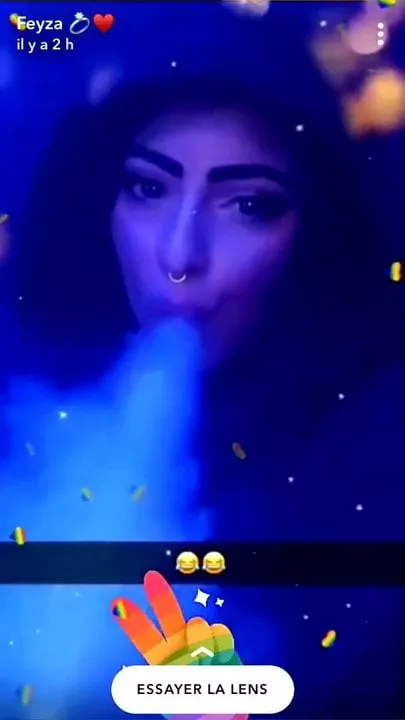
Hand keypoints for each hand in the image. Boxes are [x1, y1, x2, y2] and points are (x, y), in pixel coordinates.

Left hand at [111, 570, 247, 719]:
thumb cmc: (195, 712)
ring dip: (202, 642)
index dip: (132, 621)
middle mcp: (180, 648)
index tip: (118, 605)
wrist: (224, 715)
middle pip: (168, 616)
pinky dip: (222, 644)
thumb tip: (194, 651)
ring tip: (206, 664)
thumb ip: (183, 677)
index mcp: (163, 663)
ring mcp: (201, 644)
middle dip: (160, 597)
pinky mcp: (222, 645)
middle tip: (151, 578)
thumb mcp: (179, 702)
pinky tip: (221, 660)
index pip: (144, 638)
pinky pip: (221, 632)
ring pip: (198, 625)